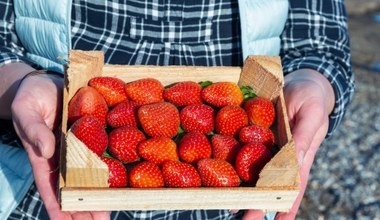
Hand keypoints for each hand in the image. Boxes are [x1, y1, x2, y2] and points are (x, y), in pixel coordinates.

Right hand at [11, 73, 109, 219]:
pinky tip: (123, 177)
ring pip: (90, 175)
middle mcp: (64, 156)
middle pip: (74, 187)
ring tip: (111, 211)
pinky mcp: (93, 133)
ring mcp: (80, 147)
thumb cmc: (31, 97)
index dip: (58, 207)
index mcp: (44, 156)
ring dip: (99, 192)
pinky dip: (110, 165)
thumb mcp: (26, 111)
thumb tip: (47, 151)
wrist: (48, 82)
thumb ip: (34, 131)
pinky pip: (102, 151)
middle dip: (85, 207)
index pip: (50, 187)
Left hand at [242, 69, 334, 219]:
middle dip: (258, 204)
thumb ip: (303, 136)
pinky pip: (245, 151)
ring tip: (230, 205)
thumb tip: (295, 159)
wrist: (299, 83)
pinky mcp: (256, 136)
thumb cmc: (310, 99)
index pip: (294, 187)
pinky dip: (235, 162)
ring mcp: (268, 148)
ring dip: (245, 188)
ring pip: (256, 172)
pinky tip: (221, 172)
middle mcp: (282, 157)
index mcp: (300, 157)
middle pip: (270, 186)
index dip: (287, 207)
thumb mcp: (311, 114)